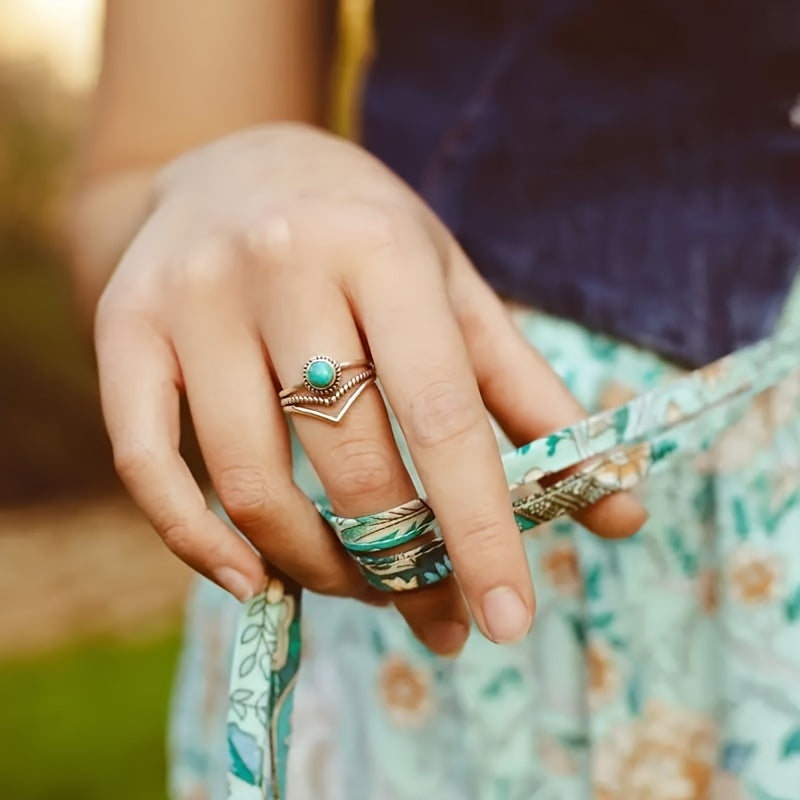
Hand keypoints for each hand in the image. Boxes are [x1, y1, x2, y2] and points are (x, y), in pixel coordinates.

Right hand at [95, 123, 646, 655]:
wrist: (234, 163)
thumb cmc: (361, 234)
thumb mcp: (451, 290)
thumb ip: (529, 396)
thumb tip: (619, 507)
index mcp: (382, 248)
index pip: (442, 414)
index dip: (481, 527)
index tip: (506, 619)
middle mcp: (280, 264)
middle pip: (348, 459)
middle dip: (400, 562)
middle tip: (433, 611)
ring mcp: (190, 297)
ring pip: (250, 478)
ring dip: (314, 564)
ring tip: (358, 587)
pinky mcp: (122, 326)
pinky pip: (145, 463)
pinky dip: (195, 542)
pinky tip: (251, 579)